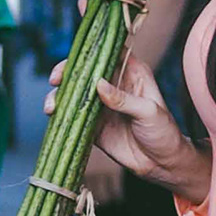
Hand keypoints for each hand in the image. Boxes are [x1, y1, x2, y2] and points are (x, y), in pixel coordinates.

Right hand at [47, 49, 209, 197]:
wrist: (161, 164)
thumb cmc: (163, 132)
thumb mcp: (148, 112)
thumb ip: (123, 99)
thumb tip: (98, 84)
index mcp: (131, 73)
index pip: (107, 53)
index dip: (89, 51)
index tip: (75, 59)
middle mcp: (113, 85)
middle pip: (84, 71)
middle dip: (66, 73)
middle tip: (55, 80)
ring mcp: (101, 105)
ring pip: (74, 93)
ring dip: (59, 97)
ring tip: (52, 107)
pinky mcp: (92, 124)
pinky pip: (72, 116)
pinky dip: (61, 116)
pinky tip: (54, 117)